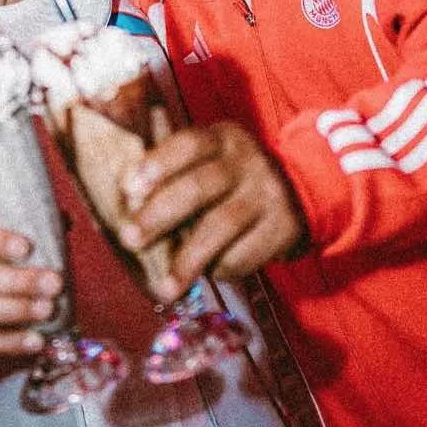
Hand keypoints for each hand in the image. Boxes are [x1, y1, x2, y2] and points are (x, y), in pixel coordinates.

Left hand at [118, 122, 306, 301]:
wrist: (301, 187)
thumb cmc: (232, 175)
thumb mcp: (212, 156)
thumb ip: (175, 169)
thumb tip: (125, 200)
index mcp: (222, 139)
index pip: (189, 144)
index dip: (158, 164)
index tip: (130, 188)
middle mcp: (247, 163)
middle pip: (199, 187)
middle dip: (160, 214)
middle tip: (131, 238)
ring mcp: (267, 195)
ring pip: (222, 225)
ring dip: (188, 259)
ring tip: (164, 287)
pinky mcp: (283, 228)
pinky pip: (246, 253)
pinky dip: (220, 269)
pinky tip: (203, 276)